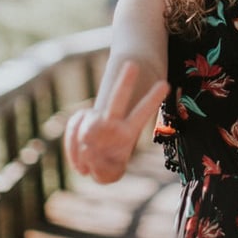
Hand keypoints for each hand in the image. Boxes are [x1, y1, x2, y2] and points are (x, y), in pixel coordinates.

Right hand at [65, 62, 169, 182]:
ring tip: (88, 162)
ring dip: (82, 148)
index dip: (152, 99)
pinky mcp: (79, 124)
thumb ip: (105, 171)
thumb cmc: (109, 162)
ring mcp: (96, 121)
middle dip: (125, 82)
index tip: (165, 84)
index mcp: (129, 129)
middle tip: (133, 64)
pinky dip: (72, 149)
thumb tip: (88, 153)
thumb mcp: (111, 173)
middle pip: (119, 98)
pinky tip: (79, 159)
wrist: (93, 156)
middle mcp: (114, 121)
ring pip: (85, 128)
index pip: (142, 112)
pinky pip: (72, 134)